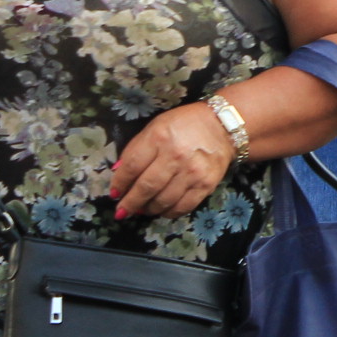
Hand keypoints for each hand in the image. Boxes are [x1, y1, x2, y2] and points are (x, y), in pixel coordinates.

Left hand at [108, 101, 234, 220]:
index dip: (120, 183)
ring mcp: (192, 172)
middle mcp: (176, 156)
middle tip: (123, 211)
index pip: (132, 166)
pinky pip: (183, 206)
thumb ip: (136, 148)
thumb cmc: (184, 124)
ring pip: (163, 201)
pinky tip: (162, 210)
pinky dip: (169, 212)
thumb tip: (118, 173)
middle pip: (146, 187)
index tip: (115, 193)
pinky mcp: (206, 185)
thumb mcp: (155, 127)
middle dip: (131, 203)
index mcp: (159, 137)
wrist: (222, 126)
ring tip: (142, 210)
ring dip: (148, 209)